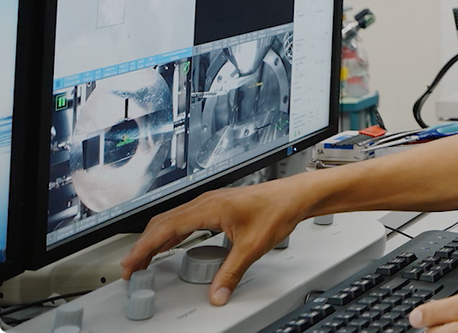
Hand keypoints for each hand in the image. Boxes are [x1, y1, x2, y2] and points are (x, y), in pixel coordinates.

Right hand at [121, 177, 313, 305]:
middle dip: (143, 246)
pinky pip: (185, 220)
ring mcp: (211, 202)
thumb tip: (217, 294)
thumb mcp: (252, 247)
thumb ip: (231, 273)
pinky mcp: (217, 206)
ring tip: (144, 260)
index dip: (143, 247)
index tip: (130, 264)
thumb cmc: (278, 210)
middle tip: (131, 268)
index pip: (165, 228)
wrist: (295, 195)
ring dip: (155, 240)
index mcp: (209, 207)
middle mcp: (206, 202)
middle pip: (162, 223)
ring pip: (172, 220)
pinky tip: (169, 246)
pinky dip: (171, 234)